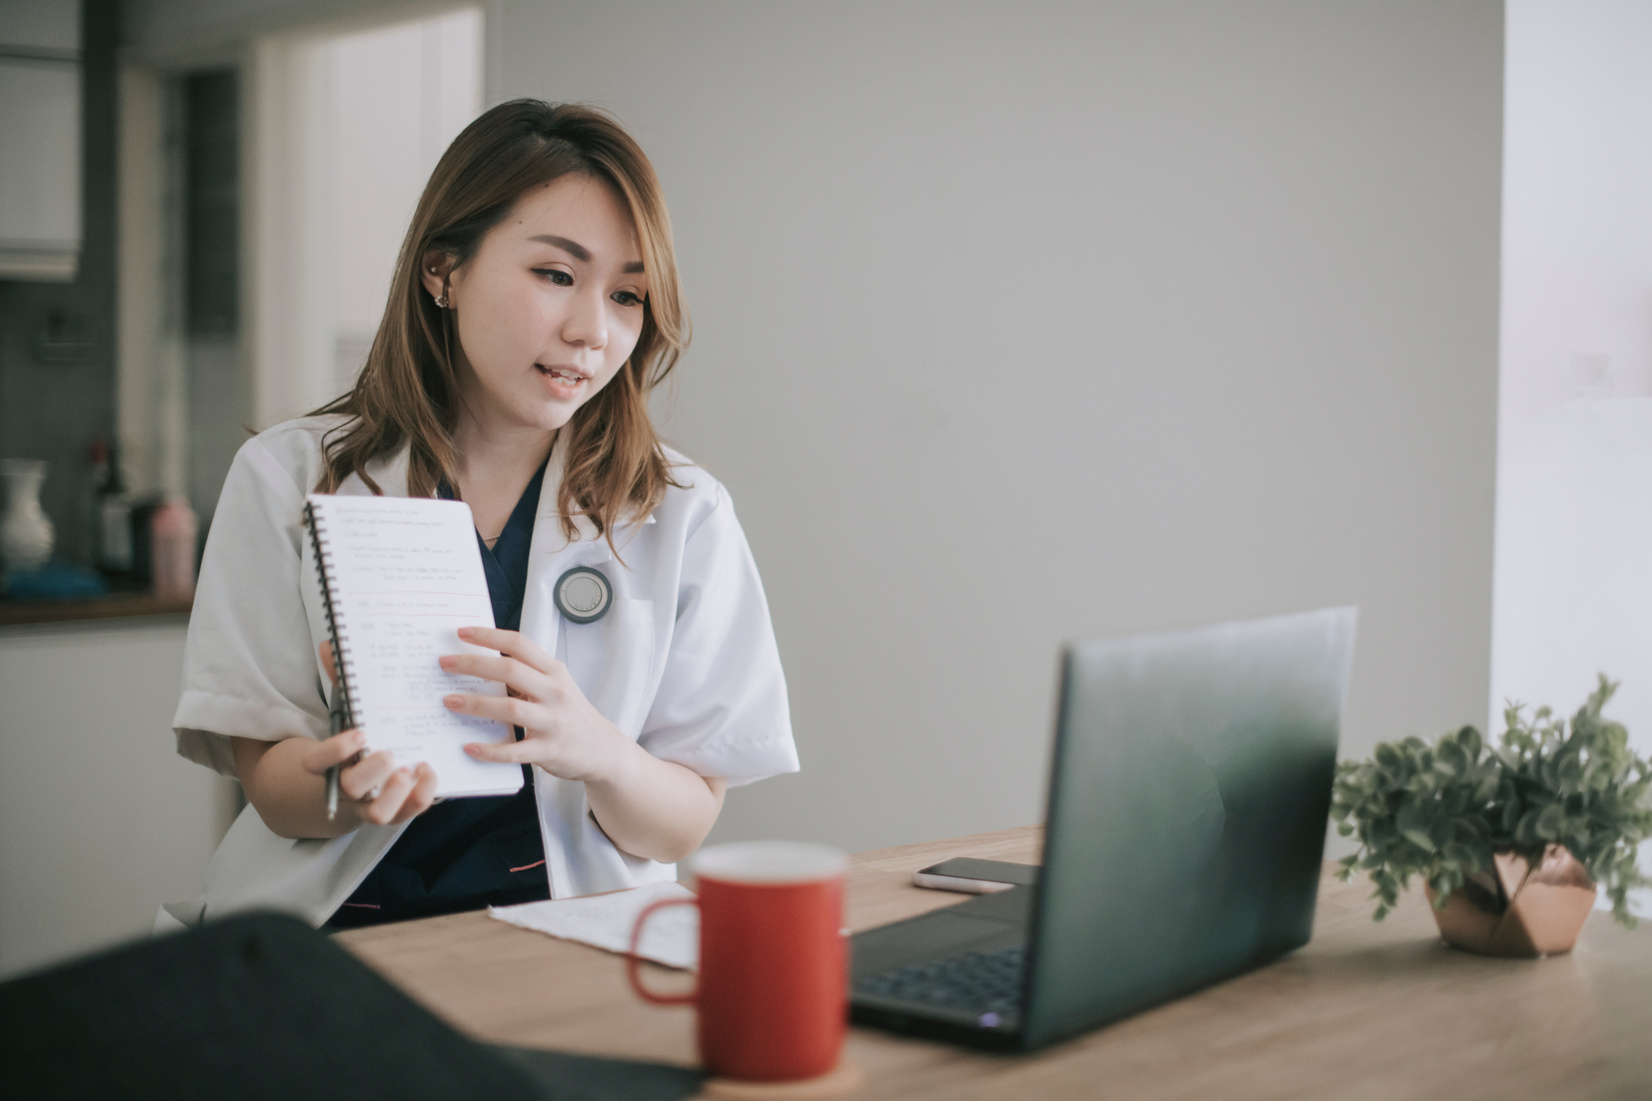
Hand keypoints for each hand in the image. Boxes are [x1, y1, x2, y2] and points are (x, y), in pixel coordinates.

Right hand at [312, 640, 437, 825]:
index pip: (318, 763)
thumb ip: (341, 683)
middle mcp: (348, 788)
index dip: (336, 750)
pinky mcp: (396, 812)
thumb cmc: (351, 743)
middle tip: (390, 752)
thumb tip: (330, 643)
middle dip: (373, 770)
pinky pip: (410, 814)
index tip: (360, 732)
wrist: (348, 789)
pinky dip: (423, 794)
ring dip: (398, 791)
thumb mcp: (345, 715)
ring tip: (411, 766)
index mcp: (327, 764)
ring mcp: (371, 804)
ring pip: (379, 814)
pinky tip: (430, 769)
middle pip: (352, 788)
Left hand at [439, 626, 632, 783]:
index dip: (489, 636)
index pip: (520, 644)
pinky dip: (490, 750)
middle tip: (444, 663)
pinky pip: (515, 751)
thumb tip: (481, 664)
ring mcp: (552, 722)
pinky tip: (469, 747)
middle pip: (510, 670)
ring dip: (475, 703)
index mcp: (554, 672)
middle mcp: (554, 693)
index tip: (461, 632)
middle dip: (473, 664)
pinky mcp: (549, 750)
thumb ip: (527, 674)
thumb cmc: (571, 714)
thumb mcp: (555, 686)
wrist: (602, 749)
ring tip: (449, 700)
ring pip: (510, 708)